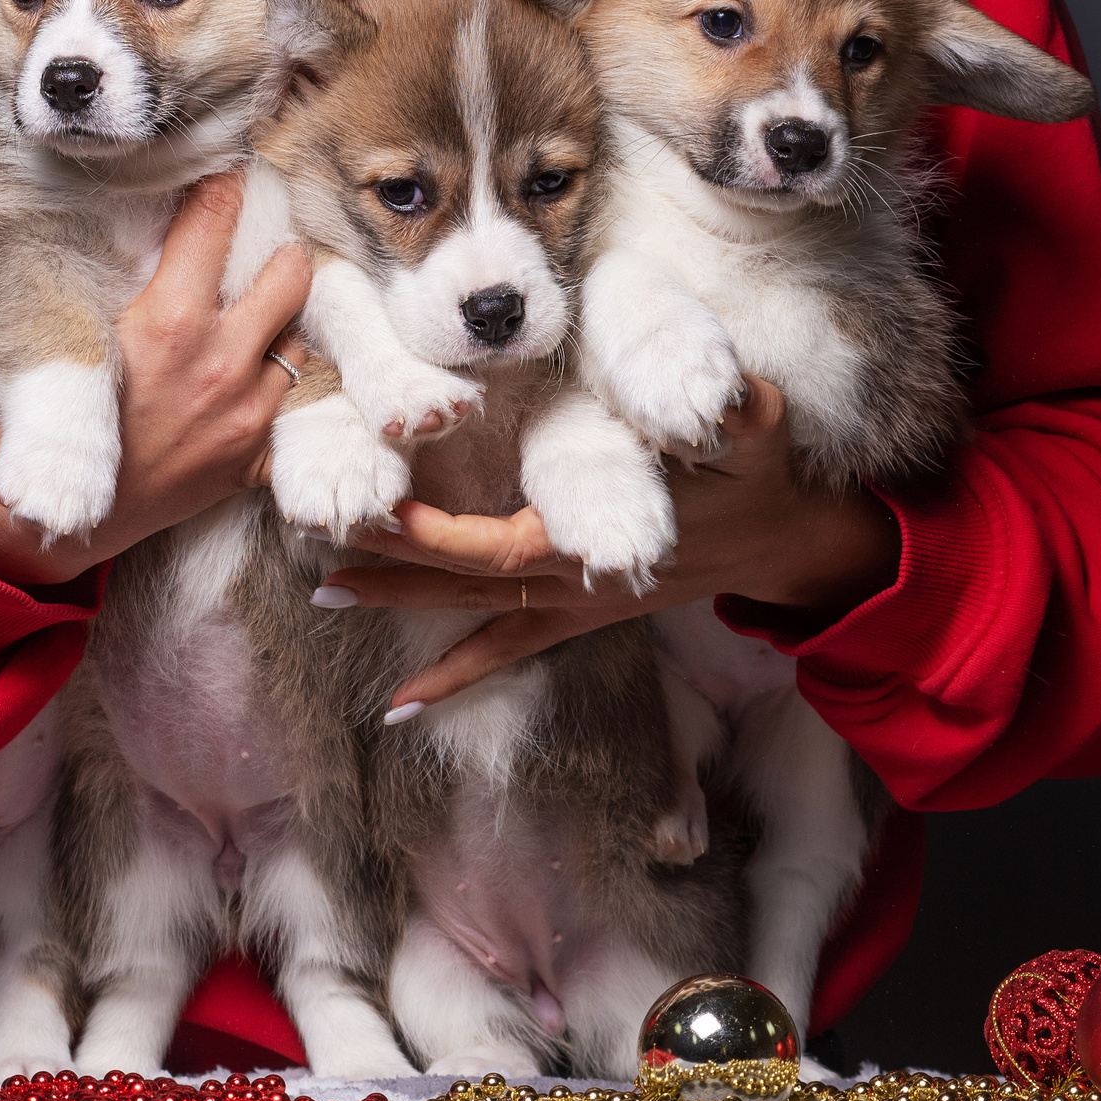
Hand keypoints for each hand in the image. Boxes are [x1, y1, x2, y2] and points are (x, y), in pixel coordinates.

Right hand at [0, 172, 309, 586]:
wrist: (56, 514)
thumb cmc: (58, 415)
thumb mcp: (82, 330)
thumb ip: (130, 277)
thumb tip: (163, 218)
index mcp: (171, 321)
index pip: (216, 220)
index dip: (225, 186)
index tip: (229, 175)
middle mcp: (221, 362)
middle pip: (292, 273)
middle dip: (279, 255)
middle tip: (260, 254)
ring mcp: (246, 415)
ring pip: (300, 340)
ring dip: (282, 327)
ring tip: (257, 323)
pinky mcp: (253, 461)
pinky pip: (296, 411)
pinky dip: (282, 393)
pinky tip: (261, 384)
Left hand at [320, 377, 900, 709]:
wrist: (782, 537)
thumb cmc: (760, 470)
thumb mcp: (759, 429)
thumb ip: (739, 412)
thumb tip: (731, 395)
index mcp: (594, 535)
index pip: (498, 545)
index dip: (437, 539)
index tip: (380, 513)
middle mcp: (571, 577)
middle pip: (462, 577)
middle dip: (390, 562)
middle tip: (317, 548)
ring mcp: (571, 600)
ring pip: (471, 610)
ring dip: (401, 602)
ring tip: (326, 596)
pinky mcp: (575, 609)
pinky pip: (505, 648)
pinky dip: (452, 675)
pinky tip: (400, 706)